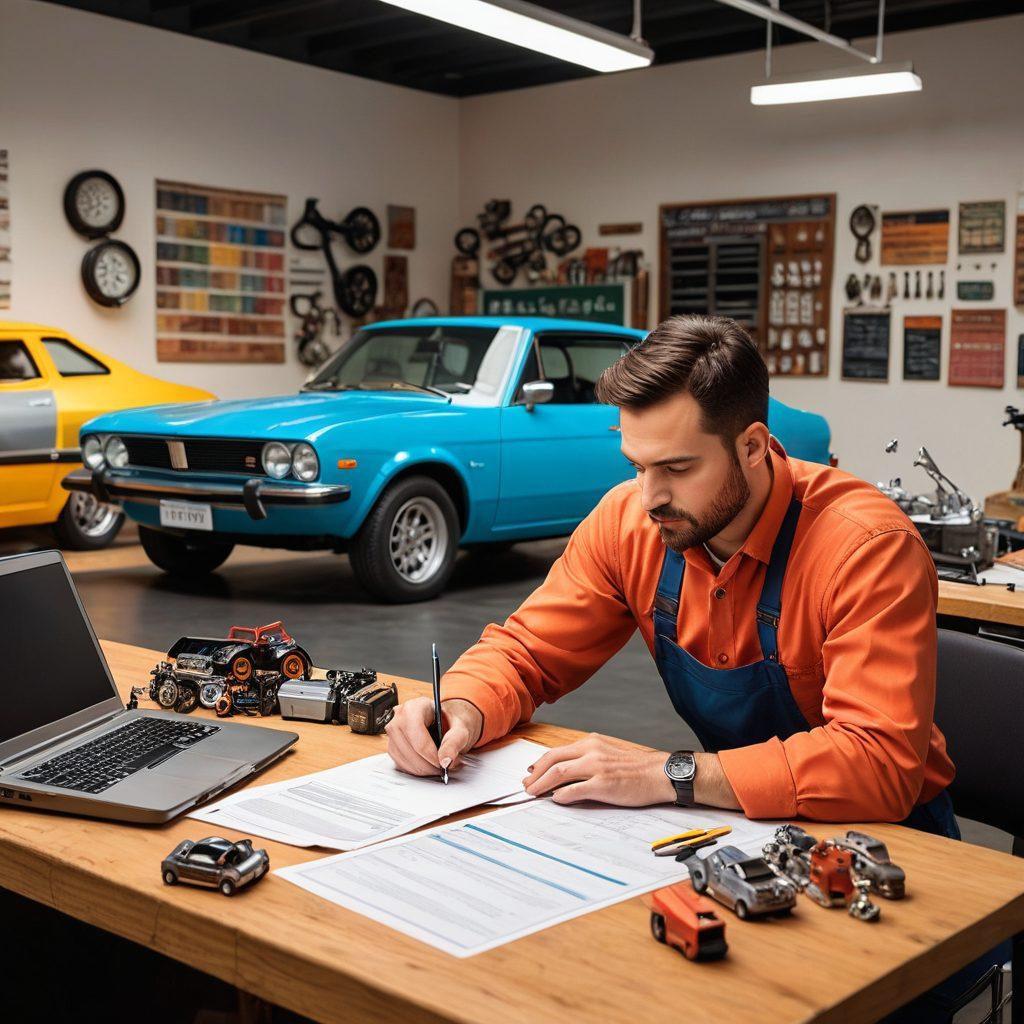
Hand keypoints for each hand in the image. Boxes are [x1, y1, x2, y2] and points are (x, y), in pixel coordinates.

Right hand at [385, 697, 482, 776]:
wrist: (443, 722)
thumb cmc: (449, 722)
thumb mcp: (459, 728)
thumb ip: (454, 743)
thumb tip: (446, 761)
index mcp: (414, 708)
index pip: (418, 736)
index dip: (431, 754)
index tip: (443, 763)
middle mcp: (398, 718)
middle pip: (410, 750)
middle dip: (429, 765)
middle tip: (444, 767)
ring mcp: (392, 732)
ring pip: (404, 760)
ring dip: (423, 770)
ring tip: (438, 766)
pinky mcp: (391, 746)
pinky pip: (401, 765)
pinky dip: (416, 770)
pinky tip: (428, 766)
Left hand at [521, 733, 675, 806]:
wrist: (660, 774)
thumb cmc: (636, 768)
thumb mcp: (609, 754)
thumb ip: (588, 759)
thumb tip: (567, 772)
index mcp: (592, 742)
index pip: (558, 751)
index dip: (541, 762)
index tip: (531, 771)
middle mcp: (592, 751)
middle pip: (554, 759)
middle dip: (536, 773)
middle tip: (526, 784)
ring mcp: (597, 767)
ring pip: (559, 772)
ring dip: (542, 783)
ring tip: (533, 793)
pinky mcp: (604, 784)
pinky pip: (575, 789)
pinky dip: (561, 795)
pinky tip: (556, 799)